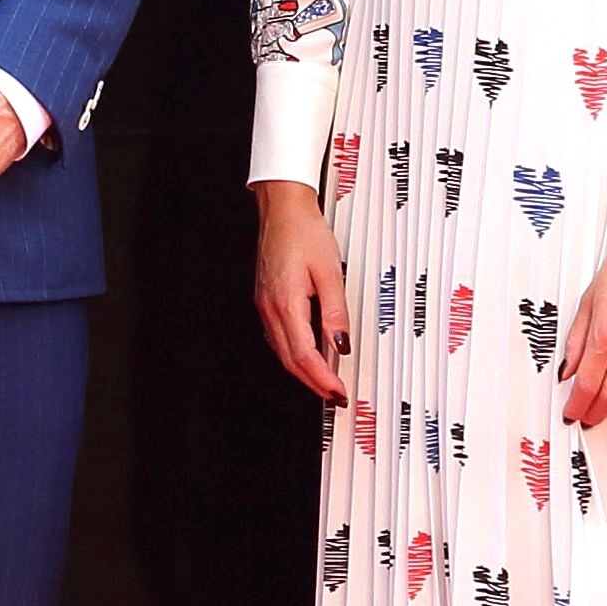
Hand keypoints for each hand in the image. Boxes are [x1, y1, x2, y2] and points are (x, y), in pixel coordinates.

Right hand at [253, 180, 351, 401]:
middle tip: (335, 395)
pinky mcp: (266, 300)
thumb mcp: (330, 271)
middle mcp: (270, 309)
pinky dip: (294, 354)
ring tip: (325, 382)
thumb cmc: (304, 232)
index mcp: (286, 303)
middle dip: (313, 383)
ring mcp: (265, 305)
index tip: (338, 392)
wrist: (282, 210)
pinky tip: (308, 355)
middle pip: (290, 360)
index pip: (304, 355)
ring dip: (303, 371)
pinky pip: (279, 337)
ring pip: (282, 352)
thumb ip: (336, 311)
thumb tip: (341, 344)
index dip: (322, 379)